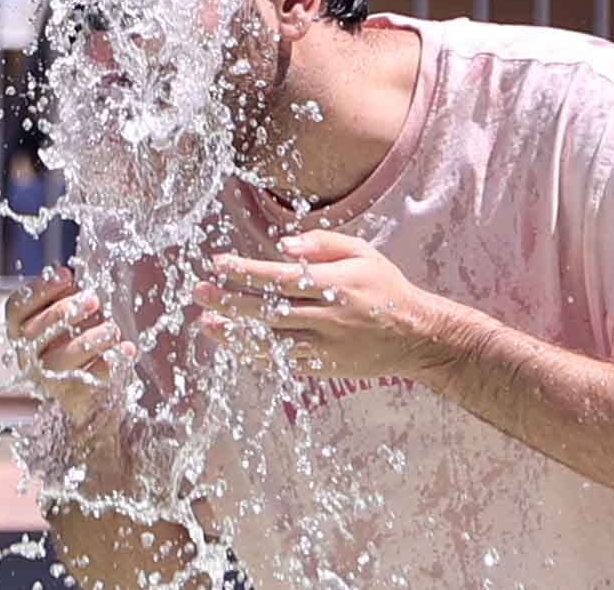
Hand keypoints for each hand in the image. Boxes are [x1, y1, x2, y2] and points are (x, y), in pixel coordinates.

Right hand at [2, 266, 137, 447]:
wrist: (94, 399)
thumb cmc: (81, 344)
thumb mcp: (72, 319)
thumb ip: (69, 299)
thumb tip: (74, 276)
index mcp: (23, 333)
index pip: (16, 309)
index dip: (39, 290)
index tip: (66, 274)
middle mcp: (29, 357)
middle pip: (33, 334)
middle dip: (62, 313)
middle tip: (93, 299)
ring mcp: (49, 380)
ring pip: (59, 361)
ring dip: (88, 340)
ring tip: (112, 329)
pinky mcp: (74, 398)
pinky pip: (89, 381)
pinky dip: (110, 363)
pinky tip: (126, 350)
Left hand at [192, 230, 448, 379]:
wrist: (414, 336)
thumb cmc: (384, 287)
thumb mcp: (362, 253)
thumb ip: (323, 244)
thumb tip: (283, 246)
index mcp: (335, 285)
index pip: (280, 279)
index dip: (246, 272)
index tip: (218, 263)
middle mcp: (326, 318)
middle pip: (267, 312)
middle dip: (229, 302)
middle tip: (199, 292)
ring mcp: (323, 347)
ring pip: (269, 343)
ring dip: (234, 334)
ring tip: (205, 322)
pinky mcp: (321, 368)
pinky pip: (281, 362)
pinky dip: (254, 355)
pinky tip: (232, 344)